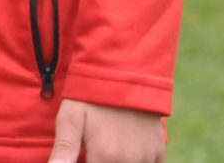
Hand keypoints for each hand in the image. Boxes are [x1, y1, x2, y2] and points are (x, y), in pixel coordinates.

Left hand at [49, 98, 164, 162]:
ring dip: (118, 162)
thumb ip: (64, 149)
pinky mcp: (159, 150)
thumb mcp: (71, 117)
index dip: (87, 161)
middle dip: (101, 161)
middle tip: (94, 148)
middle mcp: (128, 162)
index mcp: (105, 157)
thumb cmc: (92, 94)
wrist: (125, 69)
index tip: (86, 154)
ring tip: (109, 146)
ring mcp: (147, 157)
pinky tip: (128, 151)